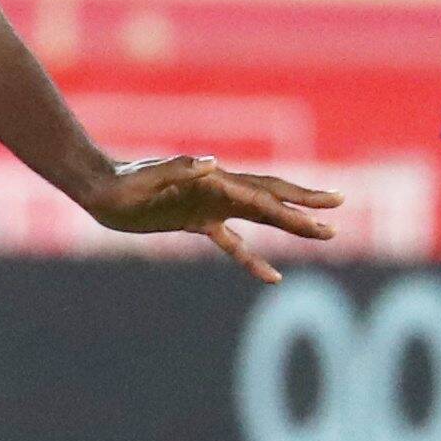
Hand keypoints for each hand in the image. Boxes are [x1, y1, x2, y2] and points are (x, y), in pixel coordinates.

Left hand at [78, 154, 344, 278]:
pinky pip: (233, 243)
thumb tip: (213, 163)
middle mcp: (218, 191)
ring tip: (324, 233)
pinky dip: (253, 258)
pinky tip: (272, 276)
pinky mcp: (197, 221)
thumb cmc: (124, 182)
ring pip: (260, 216)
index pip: (262, 195)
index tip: (323, 209)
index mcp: (214, 181)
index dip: (294, 203)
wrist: (102, 190)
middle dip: (305, 206)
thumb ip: (179, 169)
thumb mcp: (149, 176)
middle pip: (271, 198)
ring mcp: (210, 206)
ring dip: (291, 224)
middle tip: (338, 209)